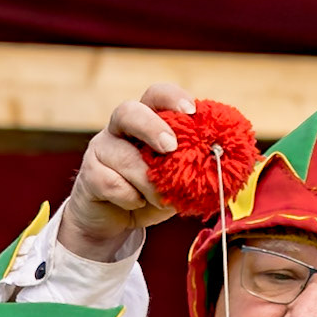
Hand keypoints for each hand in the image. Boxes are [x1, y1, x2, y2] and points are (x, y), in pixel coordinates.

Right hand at [59, 84, 195, 259]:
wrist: (114, 220)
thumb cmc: (150, 193)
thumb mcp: (178, 181)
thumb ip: (196, 170)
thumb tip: (227, 168)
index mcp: (146, 121)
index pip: (156, 96)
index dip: (173, 98)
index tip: (192, 111)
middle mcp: (121, 129)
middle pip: (128, 112)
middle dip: (152, 127)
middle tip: (171, 147)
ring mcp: (102, 149)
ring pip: (123, 157)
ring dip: (148, 181)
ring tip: (160, 198)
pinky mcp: (89, 175)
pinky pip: (110, 183)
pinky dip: (129, 197)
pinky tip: (135, 204)